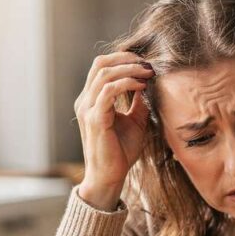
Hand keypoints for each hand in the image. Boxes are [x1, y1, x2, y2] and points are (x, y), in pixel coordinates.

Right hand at [73, 52, 154, 210]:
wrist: (109, 176)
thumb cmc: (121, 152)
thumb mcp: (135, 121)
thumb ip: (138, 102)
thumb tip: (149, 83)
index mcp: (91, 99)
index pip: (102, 66)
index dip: (123, 59)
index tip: (146, 64)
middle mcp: (85, 101)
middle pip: (100, 64)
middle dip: (126, 59)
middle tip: (148, 64)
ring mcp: (87, 109)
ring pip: (104, 74)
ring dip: (129, 69)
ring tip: (148, 73)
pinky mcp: (95, 119)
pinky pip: (108, 91)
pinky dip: (126, 84)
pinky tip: (142, 86)